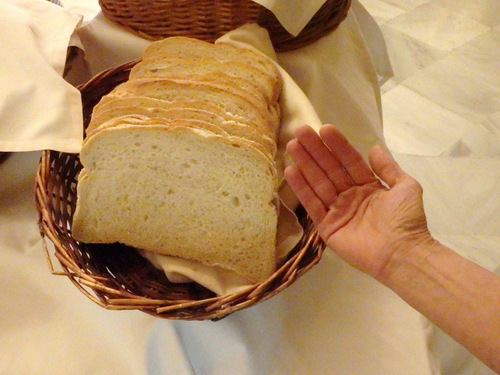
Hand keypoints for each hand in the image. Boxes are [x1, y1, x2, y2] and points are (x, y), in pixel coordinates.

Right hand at [284, 125, 432, 278]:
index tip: (324, 128)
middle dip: (316, 150)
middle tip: (301, 131)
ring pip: (318, 183)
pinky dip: (301, 189)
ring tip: (292, 145)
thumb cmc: (407, 220)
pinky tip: (291, 171)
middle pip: (329, 169)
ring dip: (305, 164)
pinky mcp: (326, 227)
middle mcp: (349, 195)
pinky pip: (312, 204)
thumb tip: (374, 148)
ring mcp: (337, 211)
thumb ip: (388, 168)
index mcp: (368, 186)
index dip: (337, 145)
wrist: (402, 254)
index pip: (349, 161)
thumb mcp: (405, 187)